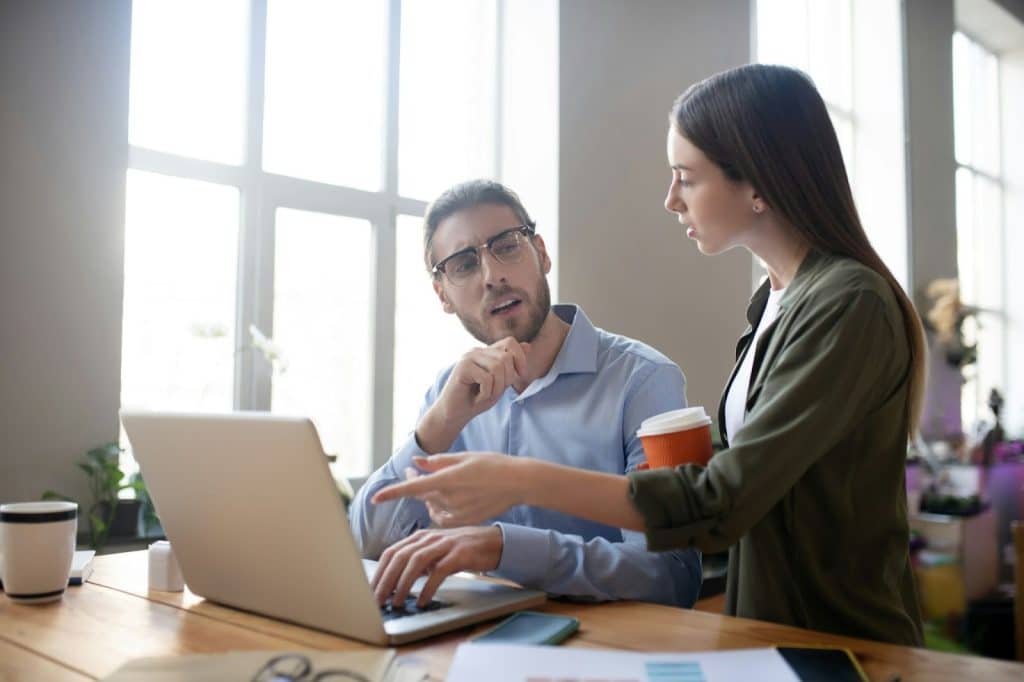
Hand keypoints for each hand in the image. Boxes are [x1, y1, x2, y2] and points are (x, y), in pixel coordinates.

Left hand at [370, 525, 503, 606]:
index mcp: (419, 538)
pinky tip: (423, 601)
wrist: (493, 542)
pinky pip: (439, 571)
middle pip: (399, 557)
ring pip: (415, 562)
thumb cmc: (461, 550)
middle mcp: (429, 538)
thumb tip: (395, 584)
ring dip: (403, 584)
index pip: (391, 553)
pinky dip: (428, 587)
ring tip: (397, 602)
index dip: (378, 572)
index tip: (369, 591)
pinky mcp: (459, 554)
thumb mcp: (435, 553)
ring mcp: (444, 544)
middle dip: (385, 580)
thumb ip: (417, 563)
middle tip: (377, 601)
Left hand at [373, 453, 528, 526]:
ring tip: (438, 480)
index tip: (375, 498)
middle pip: (420, 494)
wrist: (519, 482)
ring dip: (428, 494)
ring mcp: (457, 512)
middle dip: (414, 481)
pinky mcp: (464, 520)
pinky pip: (442, 516)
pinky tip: (447, 497)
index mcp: (448, 480)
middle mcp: (450, 498)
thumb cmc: (494, 464)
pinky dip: (439, 507)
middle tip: (415, 468)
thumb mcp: (464, 457)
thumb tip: (417, 463)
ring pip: (431, 505)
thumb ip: (437, 462)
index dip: (392, 493)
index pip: (412, 488)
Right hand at [416, 338, 530, 452]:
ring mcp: (468, 358)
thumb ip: (512, 366)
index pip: (510, 341)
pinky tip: (477, 398)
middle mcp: (477, 351)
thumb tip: (528, 346)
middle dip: (507, 379)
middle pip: (506, 357)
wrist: (454, 414)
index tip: (519, 375)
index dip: (519, 357)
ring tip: (486, 395)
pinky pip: (486, 378)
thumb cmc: (477, 399)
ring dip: (496, 388)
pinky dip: (486, 393)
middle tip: (494, 392)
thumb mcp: (501, 383)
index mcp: (487, 352)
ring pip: (498, 367)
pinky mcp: (462, 368)